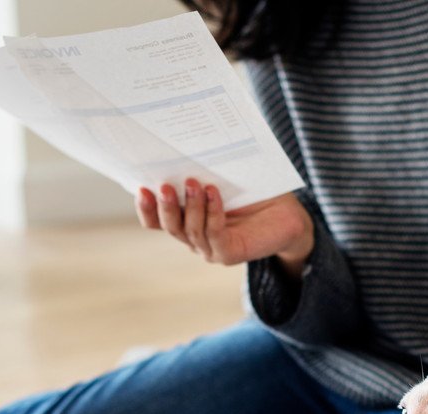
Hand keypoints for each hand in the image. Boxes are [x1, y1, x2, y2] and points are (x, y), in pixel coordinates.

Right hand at [136, 180, 313, 278]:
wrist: (286, 212)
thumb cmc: (252, 191)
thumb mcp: (220, 178)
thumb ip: (198, 172)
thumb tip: (179, 145)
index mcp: (185, 219)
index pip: (155, 220)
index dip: (146, 207)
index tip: (141, 187)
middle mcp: (194, 237)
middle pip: (170, 226)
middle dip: (164, 207)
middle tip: (164, 186)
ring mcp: (210, 248)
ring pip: (190, 231)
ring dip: (190, 206)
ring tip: (194, 183)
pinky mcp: (228, 253)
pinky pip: (214, 234)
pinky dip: (212, 213)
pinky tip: (214, 193)